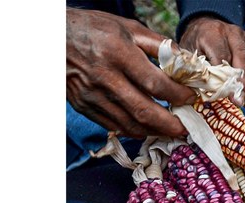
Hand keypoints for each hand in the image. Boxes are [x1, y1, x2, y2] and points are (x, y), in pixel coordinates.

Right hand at [67, 8, 196, 137]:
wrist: (53, 37)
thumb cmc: (95, 29)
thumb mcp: (129, 28)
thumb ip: (160, 45)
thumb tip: (187, 62)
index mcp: (118, 53)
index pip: (155, 83)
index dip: (178, 95)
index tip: (191, 98)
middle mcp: (104, 77)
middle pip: (144, 111)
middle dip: (170, 124)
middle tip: (187, 128)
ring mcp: (92, 95)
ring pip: (130, 125)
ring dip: (155, 132)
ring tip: (171, 131)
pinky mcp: (84, 106)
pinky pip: (115, 127)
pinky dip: (135, 131)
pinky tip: (149, 128)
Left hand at [180, 16, 244, 108]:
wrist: (205, 27)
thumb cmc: (196, 46)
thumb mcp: (190, 55)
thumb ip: (199, 70)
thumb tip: (211, 92)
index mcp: (213, 33)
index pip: (223, 55)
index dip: (227, 78)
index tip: (229, 97)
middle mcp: (234, 34)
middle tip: (242, 103)